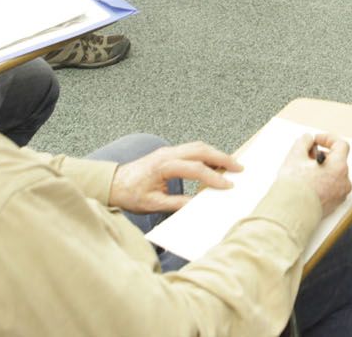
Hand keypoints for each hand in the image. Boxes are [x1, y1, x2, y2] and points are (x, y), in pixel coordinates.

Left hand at [108, 140, 243, 214]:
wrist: (113, 183)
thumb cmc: (129, 194)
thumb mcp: (152, 204)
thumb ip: (176, 203)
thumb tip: (198, 204)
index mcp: (163, 166)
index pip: (195, 169)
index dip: (213, 178)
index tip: (227, 186)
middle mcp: (167, 154)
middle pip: (200, 150)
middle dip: (222, 158)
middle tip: (239, 167)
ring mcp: (168, 150)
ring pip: (197, 146)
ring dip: (215, 154)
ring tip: (231, 164)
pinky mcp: (168, 152)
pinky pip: (191, 148)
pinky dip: (206, 153)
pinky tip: (214, 163)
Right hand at [277, 134, 351, 218]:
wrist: (291, 213)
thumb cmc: (295, 187)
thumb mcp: (296, 156)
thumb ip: (304, 142)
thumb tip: (307, 139)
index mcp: (339, 167)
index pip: (341, 145)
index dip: (327, 139)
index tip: (316, 141)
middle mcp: (344, 181)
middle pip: (338, 161)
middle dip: (323, 155)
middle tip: (307, 156)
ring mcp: (340, 194)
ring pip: (334, 175)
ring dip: (322, 169)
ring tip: (305, 171)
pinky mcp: (334, 205)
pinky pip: (332, 188)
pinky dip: (323, 182)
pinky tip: (308, 184)